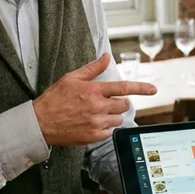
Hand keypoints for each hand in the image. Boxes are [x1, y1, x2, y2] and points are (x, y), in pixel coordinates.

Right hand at [33, 53, 156, 145]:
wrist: (40, 123)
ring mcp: (96, 123)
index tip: (153, 89)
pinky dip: (105, 128)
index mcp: (94, 90)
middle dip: (120, 103)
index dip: (141, 88)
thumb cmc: (54, 99)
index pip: (124, 88)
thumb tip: (107, 56)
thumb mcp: (72, 78)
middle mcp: (98, 107)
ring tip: (97, 113)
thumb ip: (93, 69)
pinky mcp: (93, 137)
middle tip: (107, 102)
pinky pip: (110, 132)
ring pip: (118, 119)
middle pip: (123, 105)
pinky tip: (92, 123)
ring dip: (113, 116)